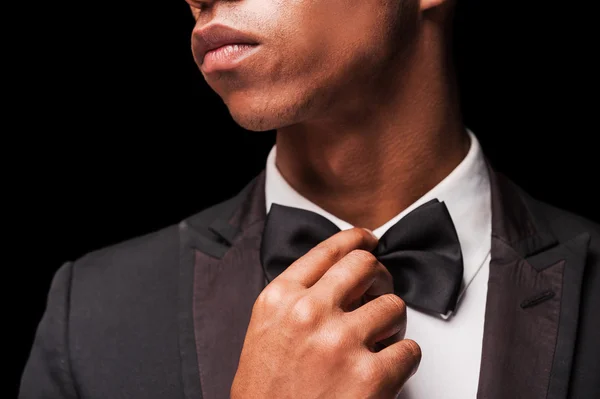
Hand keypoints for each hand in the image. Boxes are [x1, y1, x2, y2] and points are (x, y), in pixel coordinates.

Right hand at [231, 227, 420, 398]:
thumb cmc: (266, 395)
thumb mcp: (265, 332)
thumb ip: (295, 299)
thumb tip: (335, 280)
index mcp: (280, 300)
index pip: (328, 250)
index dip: (355, 238)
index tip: (367, 240)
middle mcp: (309, 313)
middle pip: (365, 265)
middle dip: (379, 276)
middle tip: (379, 291)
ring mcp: (341, 342)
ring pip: (393, 306)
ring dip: (392, 323)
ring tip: (380, 341)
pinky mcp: (371, 376)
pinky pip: (410, 349)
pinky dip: (404, 359)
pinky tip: (385, 370)